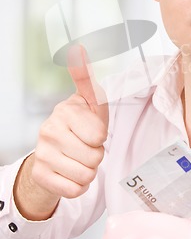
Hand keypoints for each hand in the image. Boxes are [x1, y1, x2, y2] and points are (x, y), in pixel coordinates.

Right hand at [14, 45, 108, 219]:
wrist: (52, 155)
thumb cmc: (79, 126)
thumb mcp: (90, 103)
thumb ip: (87, 79)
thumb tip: (78, 48)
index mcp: (65, 110)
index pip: (99, 134)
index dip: (100, 136)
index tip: (90, 125)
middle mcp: (50, 129)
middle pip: (96, 156)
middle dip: (97, 155)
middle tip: (85, 147)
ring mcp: (43, 153)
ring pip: (87, 175)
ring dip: (89, 171)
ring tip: (78, 159)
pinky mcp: (40, 175)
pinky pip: (76, 190)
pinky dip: (79, 186)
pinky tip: (69, 173)